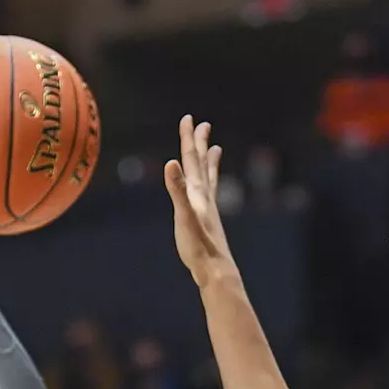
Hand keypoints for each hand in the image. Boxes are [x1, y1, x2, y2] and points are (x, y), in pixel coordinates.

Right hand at [165, 116, 236, 286]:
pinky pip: (209, 195)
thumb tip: (171, 162)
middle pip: (202, 164)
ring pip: (209, 179)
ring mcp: (208, 209)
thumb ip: (177, 189)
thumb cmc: (199, 246)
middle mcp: (205, 197)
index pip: (191, 159)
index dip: (189, 138)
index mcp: (198, 193)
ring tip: (216, 149)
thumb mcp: (184, 215)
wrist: (215, 270)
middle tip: (203, 124)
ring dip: (210, 162)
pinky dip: (209, 186)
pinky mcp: (207, 221)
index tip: (189, 118)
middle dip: (200, 144)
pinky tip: (208, 191)